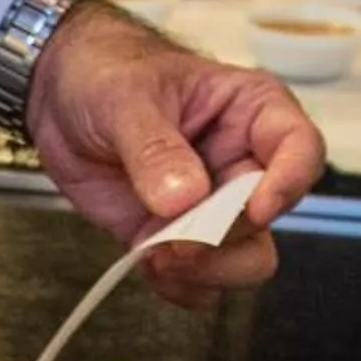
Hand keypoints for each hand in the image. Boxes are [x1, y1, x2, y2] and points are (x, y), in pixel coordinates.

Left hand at [26, 4, 326, 307]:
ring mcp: (211, 206)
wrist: (60, 97)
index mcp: (250, 111)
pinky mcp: (176, 237)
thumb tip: (184, 200)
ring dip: (207, 272)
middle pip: (268, 219)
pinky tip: (146, 265)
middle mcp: (241, 163)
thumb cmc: (106, 74)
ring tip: (157, 258)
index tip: (254, 210)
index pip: (300, 148)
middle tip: (176, 243)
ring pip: (245, 259)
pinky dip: (179, 286)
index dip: (287, 184)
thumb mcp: (126, 98)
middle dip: (225, 241)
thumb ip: (155, 148)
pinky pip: (200, 280)